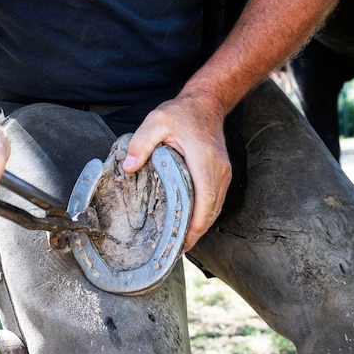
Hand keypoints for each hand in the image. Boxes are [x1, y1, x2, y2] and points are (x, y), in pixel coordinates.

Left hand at [123, 93, 231, 251]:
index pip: (204, 199)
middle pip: (212, 210)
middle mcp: (219, 169)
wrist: (206, 104)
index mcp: (203, 160)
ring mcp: (224, 173)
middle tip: (178, 250)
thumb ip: (141, 143)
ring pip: (216, 208)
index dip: (196, 223)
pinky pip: (216, 201)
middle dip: (197, 232)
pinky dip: (205, 215)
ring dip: (202, 226)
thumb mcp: (156, 121)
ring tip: (183, 243)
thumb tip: (129, 167)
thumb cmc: (181, 113)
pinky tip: (192, 225)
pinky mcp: (222, 174)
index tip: (184, 241)